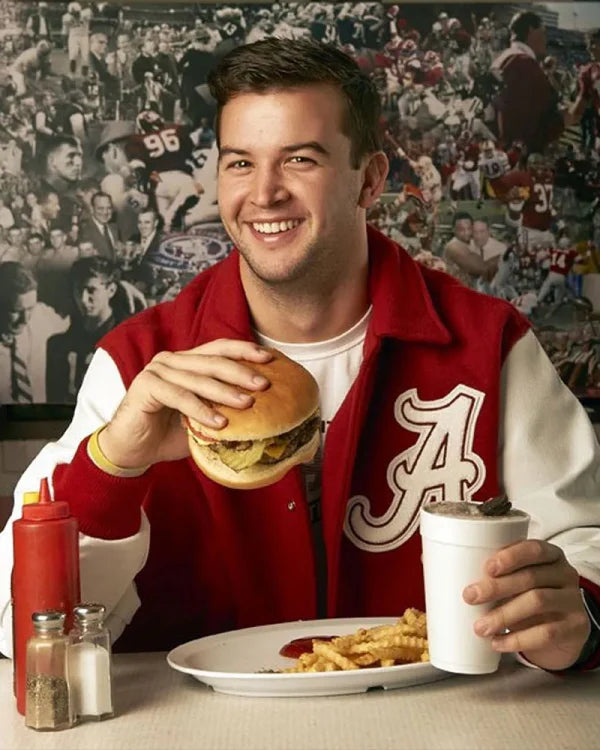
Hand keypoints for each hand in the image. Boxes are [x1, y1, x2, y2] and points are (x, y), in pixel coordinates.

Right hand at [99, 340, 272, 468]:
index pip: (219, 348)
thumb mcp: (204, 419)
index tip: (270, 358)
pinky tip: (219, 423)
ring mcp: (157, 370)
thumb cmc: (169, 434)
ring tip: (247, 404)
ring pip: (198, 378)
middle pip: (213, 360)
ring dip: (225, 392)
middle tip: (264, 384)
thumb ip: (225, 410)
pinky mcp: (145, 385)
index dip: (245, 350)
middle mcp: (172, 361)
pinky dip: (201, 410)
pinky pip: (179, 396)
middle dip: (241, 371)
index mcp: (187, 362)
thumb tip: (264, 414)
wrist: (132, 451)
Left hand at [463, 540, 590, 670]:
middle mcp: (564, 573)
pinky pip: (546, 633)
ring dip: (503, 615)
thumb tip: (435, 564)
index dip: (511, 556)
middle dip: (497, 587)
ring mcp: (572, 600)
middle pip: (531, 577)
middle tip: (469, 596)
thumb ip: (491, 572)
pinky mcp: (575, 627)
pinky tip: (498, 643)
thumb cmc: (529, 595)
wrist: (563, 629)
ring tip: (480, 627)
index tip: (487, 567)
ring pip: (538, 602)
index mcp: (549, 555)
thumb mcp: (518, 579)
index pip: (533, 549)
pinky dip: (518, 640)